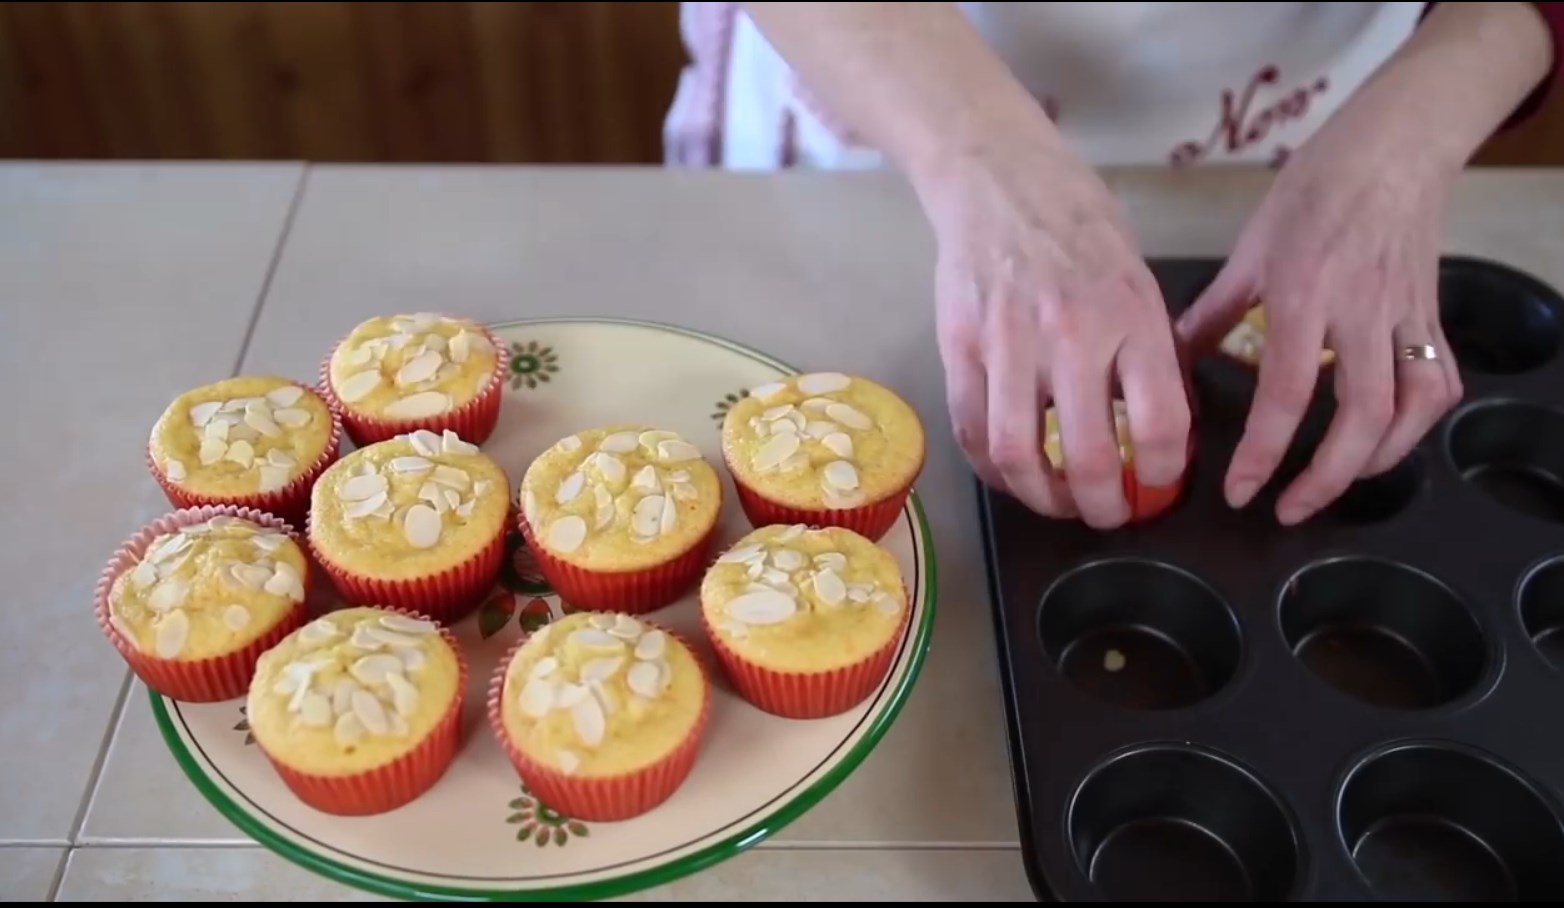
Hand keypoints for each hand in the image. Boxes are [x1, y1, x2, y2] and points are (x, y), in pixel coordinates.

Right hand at [925, 137, 1192, 527]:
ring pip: (1019, 456)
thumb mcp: (1139, 280)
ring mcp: (1008, 344)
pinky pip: (972, 431)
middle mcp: (1072, 335)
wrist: (999, 179)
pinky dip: (993, 469)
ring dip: (1042, 500)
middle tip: (1111, 514)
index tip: (1159, 487)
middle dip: (1104, 507)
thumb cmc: (1080, 225)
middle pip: (1086, 457)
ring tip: (1059, 505)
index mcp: (1131, 316)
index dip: (1162, 475)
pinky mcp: (960, 347)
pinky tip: (1012, 475)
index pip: (1158, 425)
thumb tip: (1159, 428)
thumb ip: (1149, 353)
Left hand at [1175, 139, 1463, 524]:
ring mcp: (1405, 315)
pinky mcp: (1432, 315)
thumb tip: (1174, 359)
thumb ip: (1215, 311)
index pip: (1286, 392)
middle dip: (1325, 478)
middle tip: (1288, 510)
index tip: (1241, 490)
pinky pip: (1441, 381)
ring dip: (1378, 460)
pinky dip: (1418, 424)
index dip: (1263, 451)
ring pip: (1412, 408)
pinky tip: (1387, 441)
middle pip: (1361, 417)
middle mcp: (1361, 312)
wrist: (1391, 147)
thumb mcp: (1250, 248)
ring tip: (1336, 483)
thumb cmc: (1312, 190)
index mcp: (1304, 295)